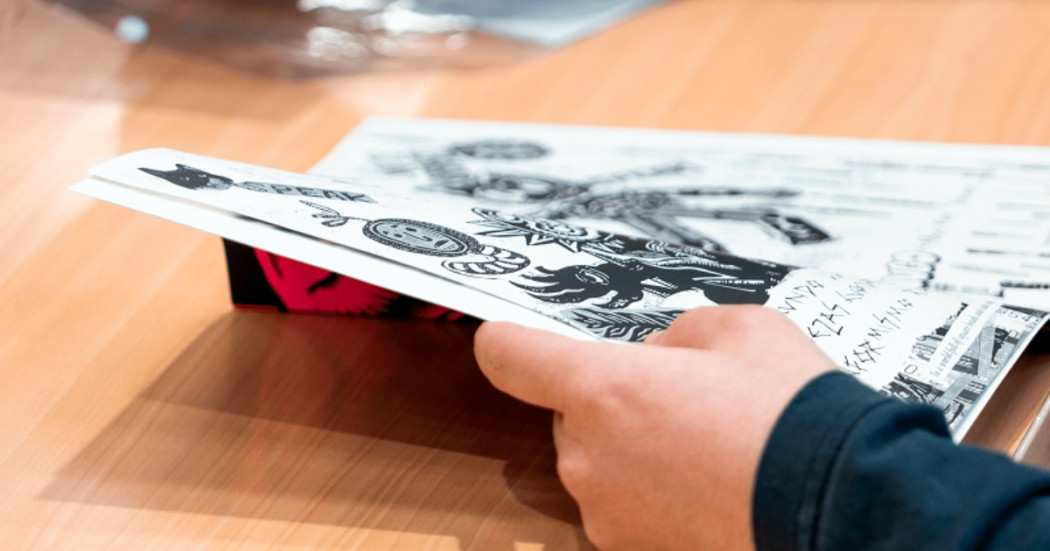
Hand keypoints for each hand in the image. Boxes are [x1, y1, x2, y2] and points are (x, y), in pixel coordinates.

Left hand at [473, 305, 834, 549]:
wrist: (843, 508)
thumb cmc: (792, 414)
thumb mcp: (739, 330)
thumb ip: (676, 334)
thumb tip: (660, 356)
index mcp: (602, 388)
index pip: (510, 355)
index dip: (505, 341)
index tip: (507, 337)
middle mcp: (588, 455)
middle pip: (569, 414)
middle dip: (612, 400)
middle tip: (679, 398)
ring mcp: (607, 512)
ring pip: (600, 462)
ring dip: (634, 449)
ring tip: (708, 447)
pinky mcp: (632, 550)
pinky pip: (625, 505)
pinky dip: (654, 493)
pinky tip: (710, 485)